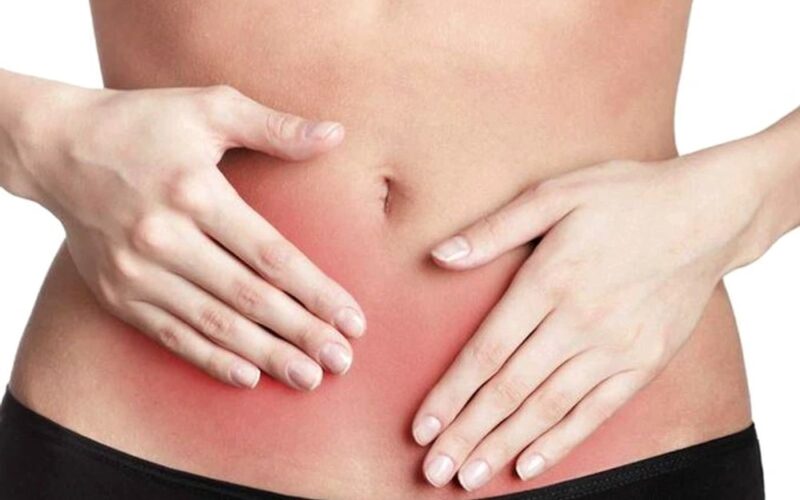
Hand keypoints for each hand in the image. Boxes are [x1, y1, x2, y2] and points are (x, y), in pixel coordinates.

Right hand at [17, 83, 365, 390]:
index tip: (353, 319)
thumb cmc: (142, 123)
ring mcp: (137, 271)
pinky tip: (248, 377)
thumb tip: (335, 134)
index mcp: (196, 193)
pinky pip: (170, 335)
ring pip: (213, 323)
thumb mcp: (208, 106)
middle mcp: (165, 238)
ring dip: (265, 355)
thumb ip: (273, 126)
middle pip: (248, 297)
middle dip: (301, 333)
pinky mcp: (117, 293)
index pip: (271, 256)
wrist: (57, 149)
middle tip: (342, 361)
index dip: (316, 292)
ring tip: (309, 377)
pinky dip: (210, 358)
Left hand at [411, 142, 765, 490]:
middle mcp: (579, 321)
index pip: (487, 352)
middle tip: (433, 471)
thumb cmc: (624, 197)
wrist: (707, 213)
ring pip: (547, 407)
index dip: (451, 394)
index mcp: (549, 280)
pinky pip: (596, 411)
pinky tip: (529, 464)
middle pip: (510, 389)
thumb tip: (439, 255)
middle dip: (466, 433)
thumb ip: (495, 230)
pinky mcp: (644, 362)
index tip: (421, 427)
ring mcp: (615, 347)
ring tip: (468, 477)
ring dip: (503, 445)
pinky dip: (561, 440)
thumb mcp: (555, 194)